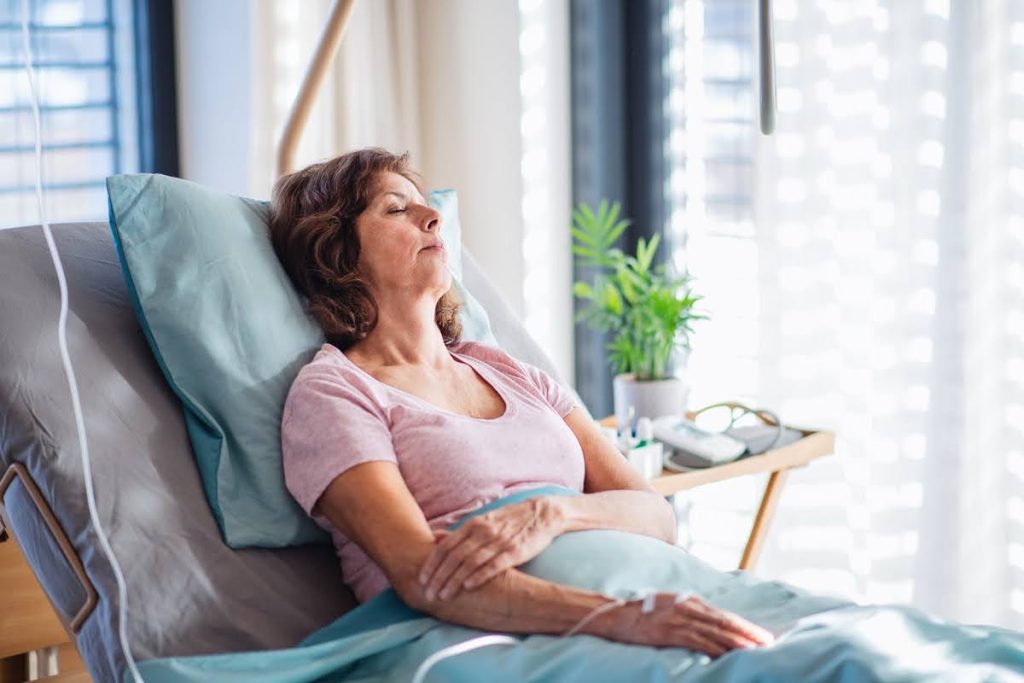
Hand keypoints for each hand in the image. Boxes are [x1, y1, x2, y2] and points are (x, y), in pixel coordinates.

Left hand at [418, 497, 563, 600]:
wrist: (541, 514)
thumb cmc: (509, 521)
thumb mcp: (482, 521)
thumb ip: (459, 532)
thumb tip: (434, 537)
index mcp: (473, 524)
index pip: (446, 545)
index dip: (432, 563)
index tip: (421, 579)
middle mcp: (483, 532)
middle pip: (454, 556)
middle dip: (439, 576)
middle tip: (428, 593)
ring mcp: (499, 541)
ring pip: (470, 562)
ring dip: (454, 580)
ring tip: (443, 595)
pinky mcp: (514, 551)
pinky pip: (494, 565)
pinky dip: (479, 575)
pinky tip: (468, 586)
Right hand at [601, 593, 775, 657]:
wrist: (614, 614)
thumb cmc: (640, 612)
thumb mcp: (670, 606)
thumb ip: (690, 612)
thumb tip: (710, 624)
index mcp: (690, 600)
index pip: (724, 614)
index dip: (745, 625)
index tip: (762, 635)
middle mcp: (688, 607)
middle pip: (725, 621)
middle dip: (748, 632)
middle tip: (768, 642)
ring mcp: (679, 619)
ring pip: (715, 631)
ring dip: (737, 641)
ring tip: (755, 650)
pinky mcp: (670, 632)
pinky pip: (697, 640)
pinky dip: (714, 647)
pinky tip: (726, 654)